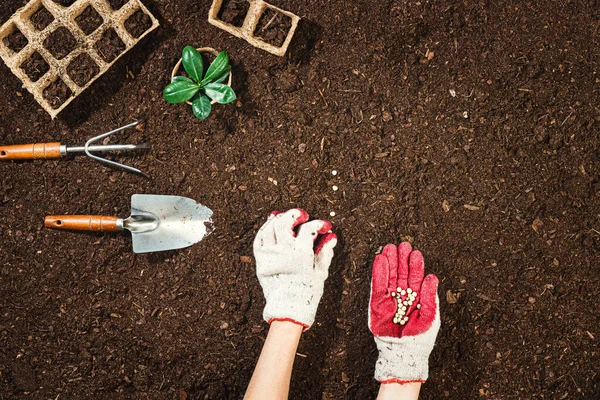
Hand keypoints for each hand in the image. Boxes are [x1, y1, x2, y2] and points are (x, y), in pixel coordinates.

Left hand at [253, 208, 336, 329]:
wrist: (288, 308)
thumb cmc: (306, 291)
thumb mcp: (320, 272)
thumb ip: (325, 252)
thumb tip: (330, 237)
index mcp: (300, 255)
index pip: (309, 229)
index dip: (319, 224)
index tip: (324, 225)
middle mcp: (283, 252)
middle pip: (284, 222)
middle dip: (294, 215)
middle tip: (302, 215)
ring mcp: (269, 256)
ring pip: (270, 228)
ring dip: (279, 219)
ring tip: (285, 217)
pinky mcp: (261, 261)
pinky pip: (259, 240)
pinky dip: (265, 230)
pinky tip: (271, 226)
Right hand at [369, 242, 439, 383]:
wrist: (403, 353)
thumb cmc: (420, 338)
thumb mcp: (430, 317)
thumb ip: (430, 297)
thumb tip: (432, 276)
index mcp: (417, 297)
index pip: (415, 277)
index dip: (415, 265)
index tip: (415, 253)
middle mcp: (402, 295)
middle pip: (401, 273)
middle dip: (401, 259)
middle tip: (402, 245)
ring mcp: (389, 298)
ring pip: (389, 276)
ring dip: (389, 261)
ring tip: (390, 247)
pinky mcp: (376, 303)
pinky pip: (377, 285)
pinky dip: (378, 272)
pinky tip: (380, 259)